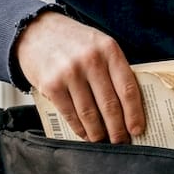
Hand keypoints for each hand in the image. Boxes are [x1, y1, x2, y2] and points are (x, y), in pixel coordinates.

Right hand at [15, 11, 143, 143]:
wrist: (36, 31)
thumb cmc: (73, 42)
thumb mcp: (99, 45)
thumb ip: (113, 69)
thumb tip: (128, 106)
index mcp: (109, 50)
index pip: (127, 88)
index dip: (134, 113)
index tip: (137, 130)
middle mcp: (91, 61)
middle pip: (110, 105)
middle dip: (117, 129)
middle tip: (121, 142)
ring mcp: (70, 73)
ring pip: (89, 113)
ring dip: (98, 133)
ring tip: (103, 141)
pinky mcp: (51, 85)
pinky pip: (70, 114)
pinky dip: (79, 128)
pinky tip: (85, 134)